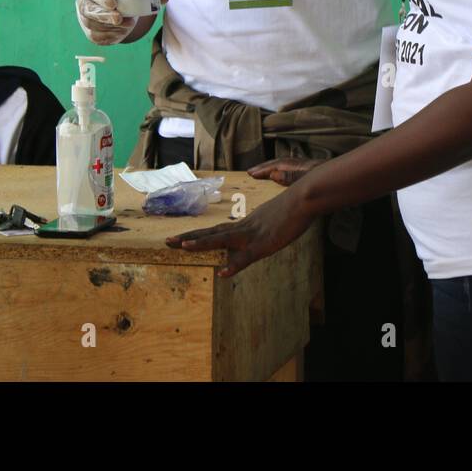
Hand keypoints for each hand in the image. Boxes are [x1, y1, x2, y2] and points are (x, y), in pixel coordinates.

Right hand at [75, 0, 134, 44]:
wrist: (114, 9)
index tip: (113, 3)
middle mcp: (83, 4)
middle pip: (89, 11)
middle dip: (105, 16)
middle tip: (118, 18)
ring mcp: (84, 20)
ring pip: (94, 26)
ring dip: (112, 27)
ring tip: (128, 23)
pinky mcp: (90, 34)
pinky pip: (98, 38)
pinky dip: (111, 35)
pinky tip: (122, 30)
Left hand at [166, 188, 314, 277]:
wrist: (303, 199)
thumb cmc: (292, 207)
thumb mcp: (271, 220)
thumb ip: (260, 227)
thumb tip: (256, 234)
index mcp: (244, 224)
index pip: (216, 230)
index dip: (197, 234)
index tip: (180, 237)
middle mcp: (243, 228)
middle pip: (211, 233)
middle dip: (188, 238)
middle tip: (167, 241)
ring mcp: (252, 235)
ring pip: (221, 240)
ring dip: (202, 243)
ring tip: (183, 246)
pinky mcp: (264, 244)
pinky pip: (246, 257)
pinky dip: (234, 265)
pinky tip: (223, 273)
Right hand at [248, 157, 325, 186]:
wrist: (349, 178)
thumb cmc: (332, 181)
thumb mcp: (311, 180)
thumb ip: (292, 177)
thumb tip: (273, 175)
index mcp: (300, 166)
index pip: (277, 165)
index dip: (263, 169)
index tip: (250, 173)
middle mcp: (302, 166)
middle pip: (280, 164)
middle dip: (265, 167)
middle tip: (251, 172)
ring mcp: (309, 169)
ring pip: (286, 167)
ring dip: (273, 170)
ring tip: (262, 174)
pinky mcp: (314, 175)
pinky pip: (293, 172)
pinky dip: (283, 174)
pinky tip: (284, 180)